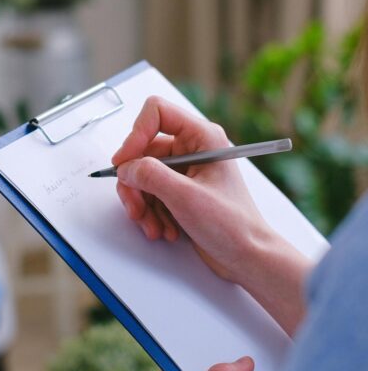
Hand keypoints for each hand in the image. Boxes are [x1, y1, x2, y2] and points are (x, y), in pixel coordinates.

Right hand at [113, 96, 311, 334]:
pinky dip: (149, 212)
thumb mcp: (186, 197)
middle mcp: (192, 148)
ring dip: (142, 203)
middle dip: (136, 183)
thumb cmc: (232, 225)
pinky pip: (149, 192)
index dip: (135, 134)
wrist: (247, 257)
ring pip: (142, 175)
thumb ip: (151, 176)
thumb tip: (125, 167)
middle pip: (142, 150)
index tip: (124, 162)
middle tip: (136, 208)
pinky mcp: (178, 189)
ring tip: (154, 226)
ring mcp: (184, 170)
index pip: (157, 112)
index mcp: (202, 136)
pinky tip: (163, 229)